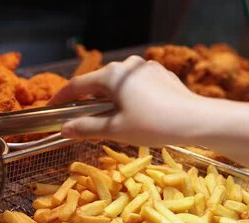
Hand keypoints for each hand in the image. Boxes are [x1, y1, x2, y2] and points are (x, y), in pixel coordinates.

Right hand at [50, 56, 201, 146]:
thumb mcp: (115, 130)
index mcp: (111, 76)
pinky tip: (134, 114)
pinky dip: (128, 98)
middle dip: (88, 100)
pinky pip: (136, 86)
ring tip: (109, 119)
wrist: (196, 121)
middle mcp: (127, 66)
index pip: (78, 85)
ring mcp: (146, 68)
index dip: (62, 98)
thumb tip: (64, 129)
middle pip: (99, 84)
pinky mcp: (162, 75)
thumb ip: (86, 127)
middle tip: (79, 118)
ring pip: (119, 85)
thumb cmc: (152, 125)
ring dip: (109, 100)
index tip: (51, 107)